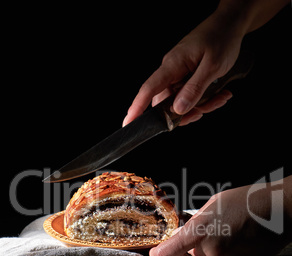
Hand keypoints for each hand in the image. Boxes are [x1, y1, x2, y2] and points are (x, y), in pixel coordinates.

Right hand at [123, 11, 243, 126]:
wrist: (230, 24)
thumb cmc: (221, 38)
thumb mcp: (212, 66)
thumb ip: (194, 89)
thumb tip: (178, 109)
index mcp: (173, 65)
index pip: (149, 89)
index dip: (137, 108)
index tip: (128, 123)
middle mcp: (172, 71)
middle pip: (167, 103)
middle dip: (186, 112)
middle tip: (204, 109)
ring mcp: (179, 75)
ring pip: (181, 103)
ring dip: (200, 106)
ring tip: (218, 96)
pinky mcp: (187, 78)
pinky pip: (190, 96)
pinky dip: (205, 100)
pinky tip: (219, 93)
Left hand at [150, 181, 290, 255]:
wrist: (280, 211)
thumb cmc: (246, 201)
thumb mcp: (214, 203)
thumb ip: (195, 220)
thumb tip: (182, 232)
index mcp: (202, 229)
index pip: (172, 249)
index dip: (161, 254)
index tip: (155, 254)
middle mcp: (212, 249)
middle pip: (193, 252)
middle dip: (196, 244)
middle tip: (214, 229)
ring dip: (213, 249)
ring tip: (230, 232)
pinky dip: (227, 255)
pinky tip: (239, 240)